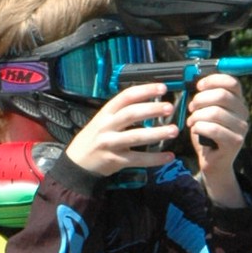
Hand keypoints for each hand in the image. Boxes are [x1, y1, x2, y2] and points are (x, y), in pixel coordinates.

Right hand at [64, 83, 179, 177]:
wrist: (77, 163)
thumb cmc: (94, 139)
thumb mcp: (102, 120)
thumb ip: (121, 113)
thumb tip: (149, 104)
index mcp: (106, 112)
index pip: (126, 97)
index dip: (145, 90)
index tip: (163, 88)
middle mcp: (107, 126)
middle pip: (131, 114)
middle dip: (152, 109)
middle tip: (169, 108)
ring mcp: (111, 143)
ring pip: (136, 136)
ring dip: (157, 133)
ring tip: (174, 130)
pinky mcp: (116, 160)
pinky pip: (138, 159)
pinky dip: (155, 159)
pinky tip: (169, 156)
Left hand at [186, 73, 249, 206]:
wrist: (213, 162)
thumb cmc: (207, 135)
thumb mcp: (205, 112)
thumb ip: (205, 97)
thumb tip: (196, 81)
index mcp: (238, 102)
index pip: (232, 82)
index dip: (213, 80)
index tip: (198, 86)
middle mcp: (244, 113)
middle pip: (222, 95)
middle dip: (201, 99)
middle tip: (191, 108)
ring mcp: (241, 129)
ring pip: (215, 113)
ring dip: (197, 116)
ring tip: (192, 121)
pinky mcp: (234, 142)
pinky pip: (213, 129)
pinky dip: (199, 127)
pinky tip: (195, 130)